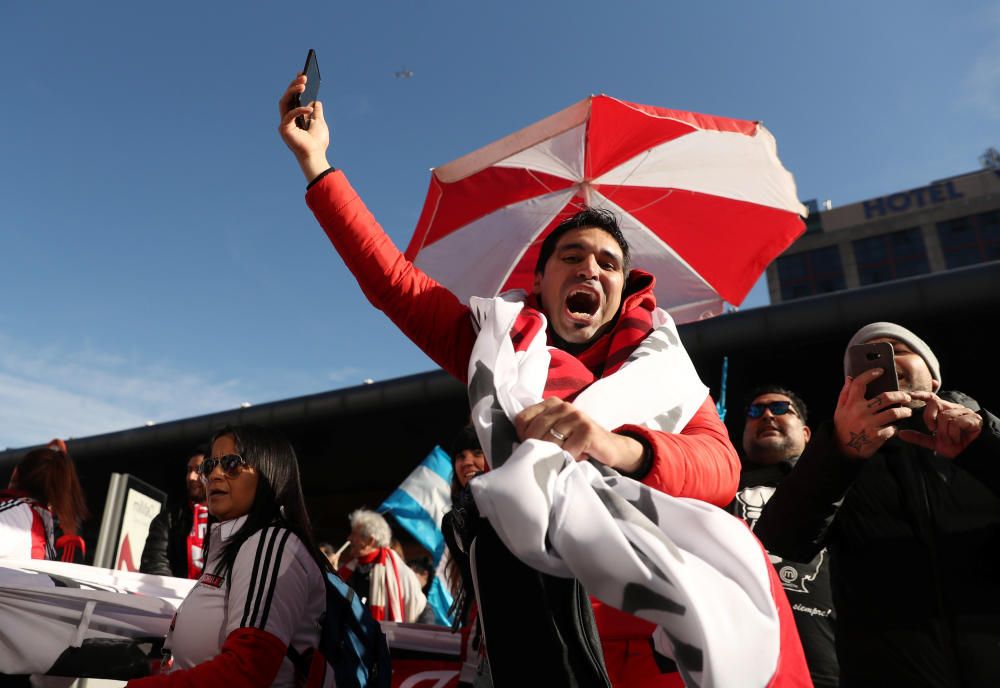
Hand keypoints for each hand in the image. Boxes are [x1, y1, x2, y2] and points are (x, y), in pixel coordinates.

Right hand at [278, 74, 330, 181]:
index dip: (296, 84)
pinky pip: (290, 115)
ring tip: (303, 83)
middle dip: (294, 85)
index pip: (294, 97)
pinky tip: (309, 108)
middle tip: (303, 76)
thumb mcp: (319, 122)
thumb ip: (316, 112)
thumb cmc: (317, 142)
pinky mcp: (284, 129)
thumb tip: (316, 101)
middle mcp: (287, 118)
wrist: (316, 156)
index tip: (302, 73)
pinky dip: (299, 110)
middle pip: (287, 97)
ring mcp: (284, 123)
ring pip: (284, 102)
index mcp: (295, 116)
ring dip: (293, 91)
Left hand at [514, 398, 644, 472]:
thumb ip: (539, 430)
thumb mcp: (556, 432)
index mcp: (551, 403)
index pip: (522, 419)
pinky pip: (567, 450)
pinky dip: (570, 459)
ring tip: (564, 456)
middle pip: (534, 431)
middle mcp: (563, 406)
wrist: (610, 447)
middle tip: (548, 457)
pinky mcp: (587, 430)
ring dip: (555, 455)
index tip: (532, 447)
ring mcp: (576, 416)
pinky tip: (578, 456)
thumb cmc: (578, 442)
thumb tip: (519, 445)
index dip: (523, 437)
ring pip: (550, 441)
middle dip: (537, 449)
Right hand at [834, 369, 912, 458]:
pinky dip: (895, 427)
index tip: (880, 371)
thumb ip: (845, 393)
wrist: (842, 450)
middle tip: (906, 397)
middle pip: (885, 398)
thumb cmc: (842, 427)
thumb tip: (850, 378)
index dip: (870, 374)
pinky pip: (892, 428)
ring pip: (894, 413)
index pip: (860, 383)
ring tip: (907, 412)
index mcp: (851, 403)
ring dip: (904, 412)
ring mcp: (869, 424)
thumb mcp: (840, 409)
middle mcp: (860, 412)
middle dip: (900, 396)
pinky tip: (895, 427)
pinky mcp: (876, 436)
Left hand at [898, 391, 982, 457]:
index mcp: (944, 411)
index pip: (931, 397)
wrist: (971, 454)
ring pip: (944, 416)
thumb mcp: (933, 442)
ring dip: (944, 432)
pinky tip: (957, 439)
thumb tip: (900, 434)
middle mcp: (953, 408)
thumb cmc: (954, 446)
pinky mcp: (973, 418)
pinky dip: (953, 434)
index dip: (921, 394)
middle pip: (934, 403)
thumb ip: (918, 437)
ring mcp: (964, 412)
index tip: (909, 395)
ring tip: (949, 440)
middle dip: (929, 417)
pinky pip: (956, 422)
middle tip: (932, 430)